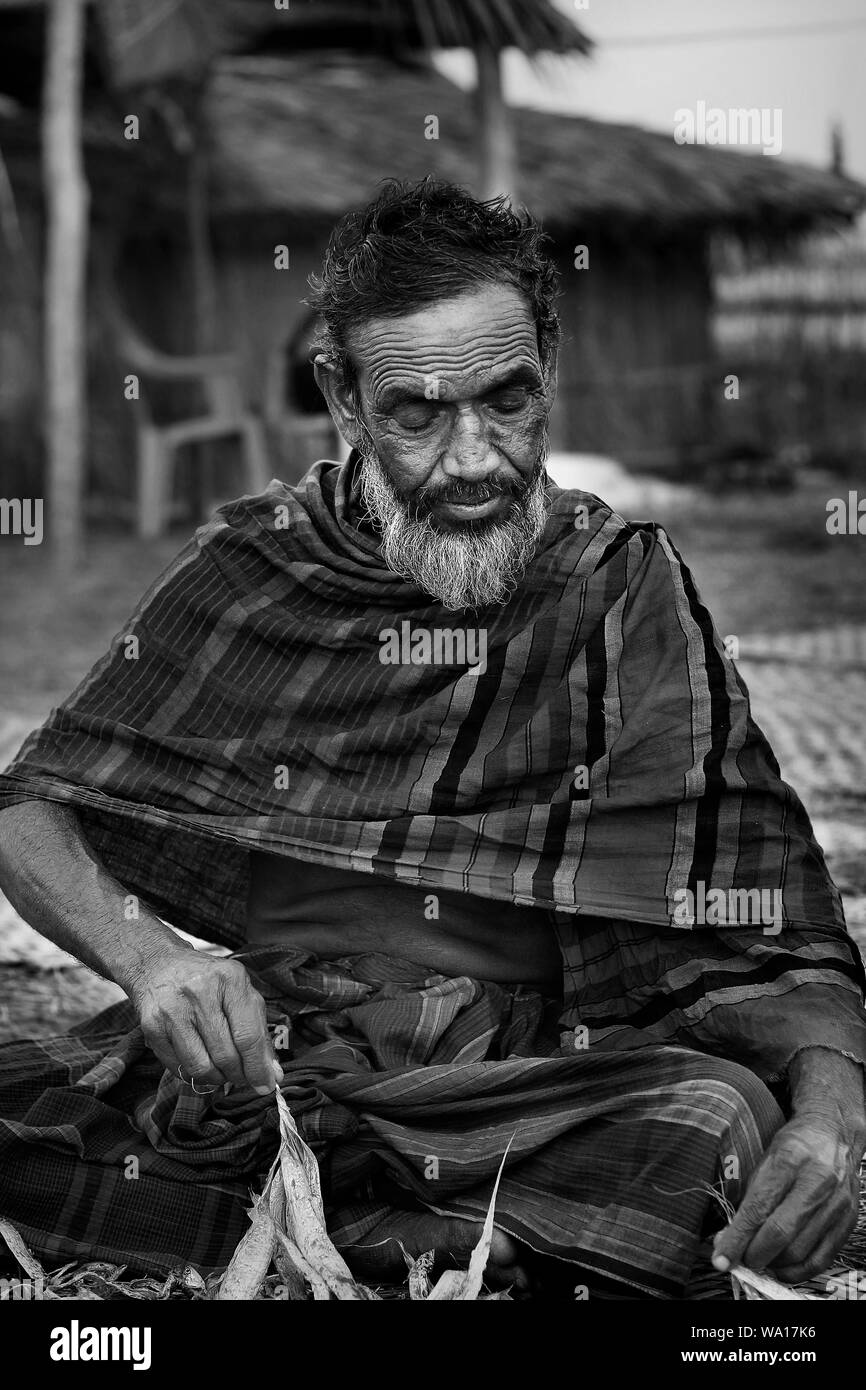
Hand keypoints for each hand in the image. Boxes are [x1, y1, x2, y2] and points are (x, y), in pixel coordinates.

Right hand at [132, 950, 282, 1094]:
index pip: (248, 1035)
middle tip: (243, 1077)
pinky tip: (200, 1061)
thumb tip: (272, 1074)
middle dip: (239, 1075)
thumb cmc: (208, 982)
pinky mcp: (152, 1027)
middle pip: (226, 1055)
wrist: (159, 965)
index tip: (266, 1085)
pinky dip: (194, 1074)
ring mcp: (173, 1010)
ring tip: (222, 1071)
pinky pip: (178, 1067)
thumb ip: (258, 1032)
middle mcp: (200, 992)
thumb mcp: (240, 993)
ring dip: (217, 1078)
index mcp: (230, 979)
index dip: (258, 1067)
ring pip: (201, 1067)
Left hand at [712, 1115, 860, 1281]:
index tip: (720, 1258)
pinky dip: (798, 1271)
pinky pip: (821, 1258)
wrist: (834, 1132)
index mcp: (790, 1161)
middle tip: (741, 1259)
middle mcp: (817, 1183)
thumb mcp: (765, 1160)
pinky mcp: (848, 1220)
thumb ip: (748, 1200)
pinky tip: (782, 1267)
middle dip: (754, 1255)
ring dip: (773, 1264)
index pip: (758, 1208)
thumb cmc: (794, 1146)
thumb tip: (727, 1239)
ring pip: (800, 1251)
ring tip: (760, 1260)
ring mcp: (836, 1204)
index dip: (737, 1238)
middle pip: (780, 1234)